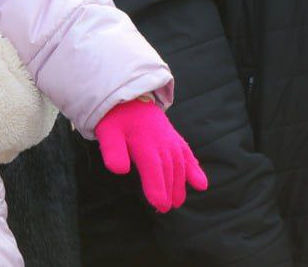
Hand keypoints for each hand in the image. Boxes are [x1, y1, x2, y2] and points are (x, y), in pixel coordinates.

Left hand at [95, 98, 207, 212]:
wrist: (130, 99)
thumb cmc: (116, 121)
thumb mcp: (107, 134)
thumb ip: (113, 151)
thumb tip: (119, 170)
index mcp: (144, 142)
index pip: (152, 168)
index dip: (156, 187)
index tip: (159, 204)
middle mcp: (162, 142)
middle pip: (168, 170)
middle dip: (169, 191)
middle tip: (166, 208)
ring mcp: (171, 140)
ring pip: (179, 165)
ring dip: (180, 184)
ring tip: (178, 202)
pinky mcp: (176, 140)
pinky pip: (187, 155)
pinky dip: (194, 169)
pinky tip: (200, 184)